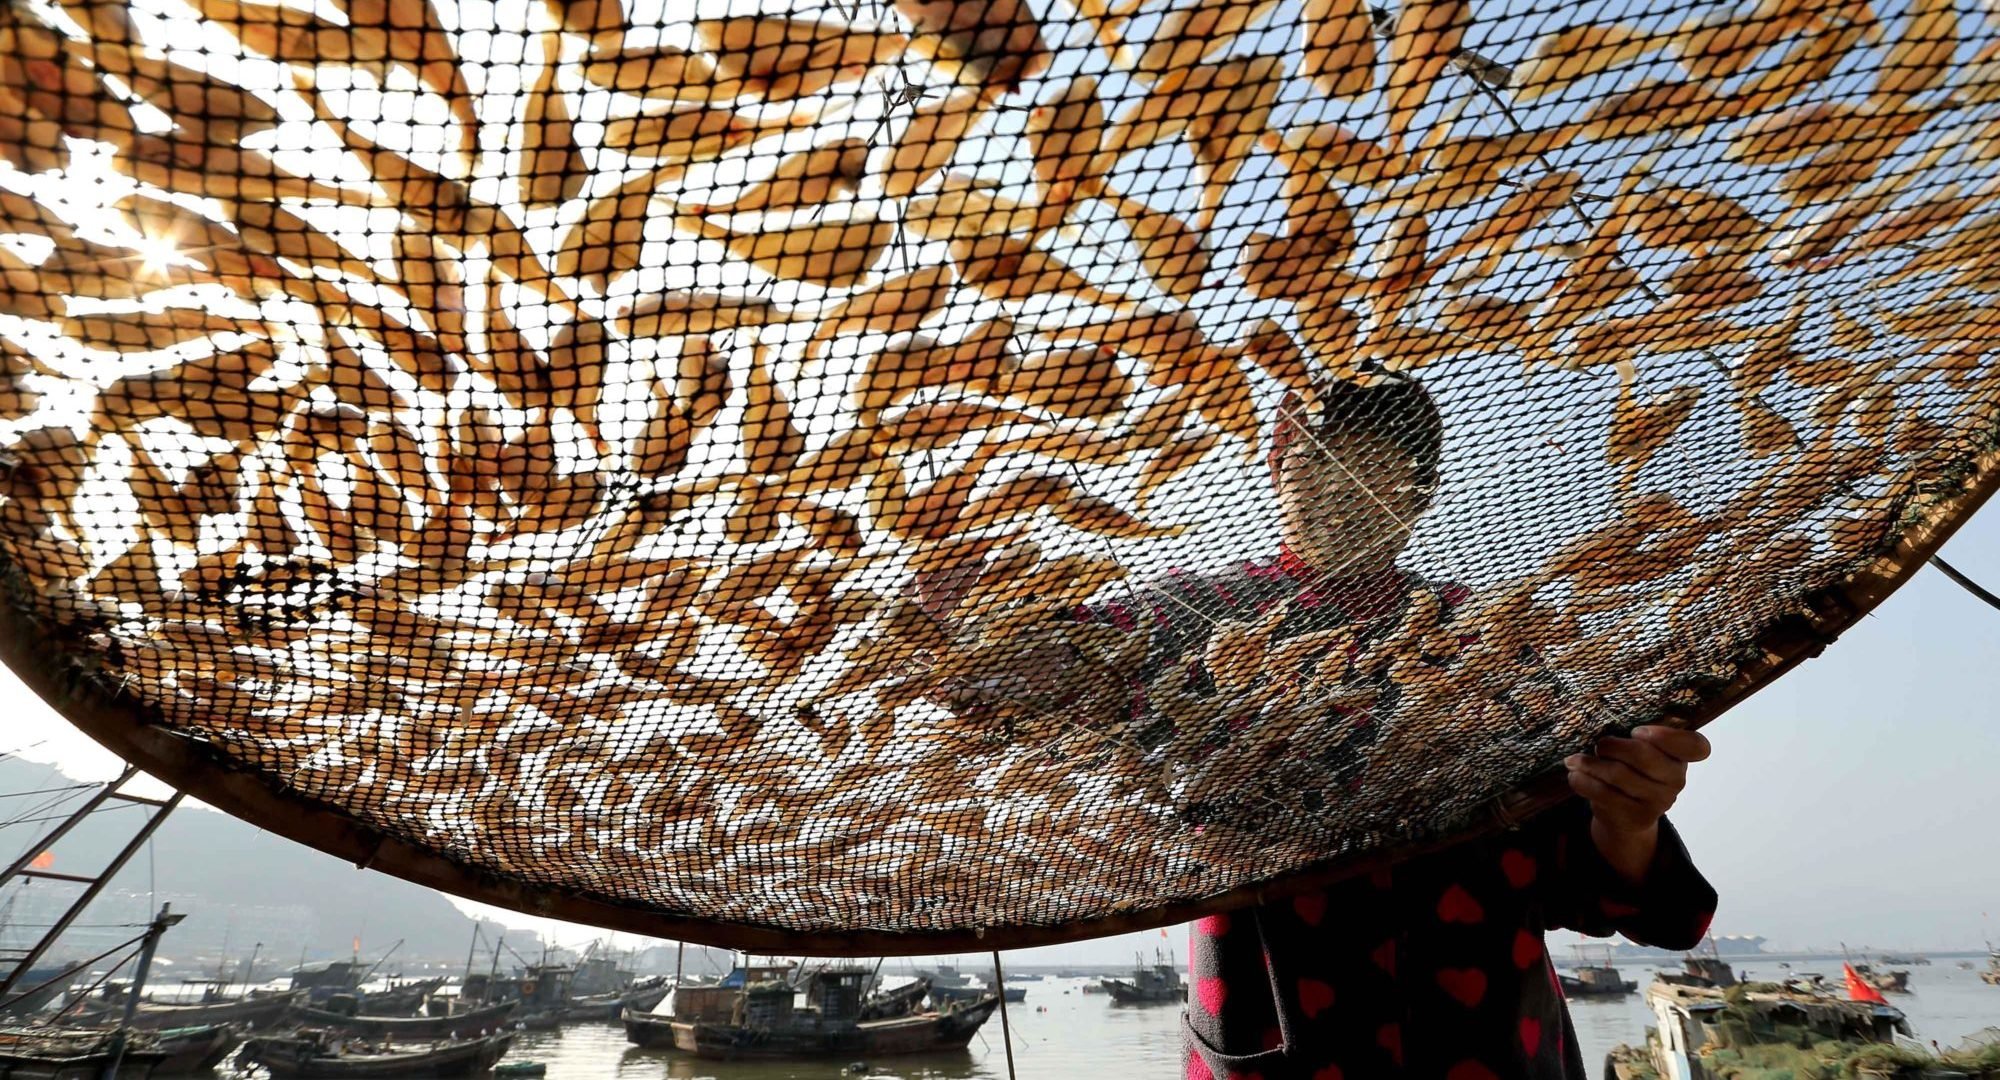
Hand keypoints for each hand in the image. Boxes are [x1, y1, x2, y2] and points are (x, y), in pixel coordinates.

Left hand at [1566, 725, 1710, 881]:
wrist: (1627, 815)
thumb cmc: (1632, 769)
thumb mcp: (1641, 750)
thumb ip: (1635, 736)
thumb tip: (1600, 717)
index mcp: (1682, 756)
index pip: (1697, 746)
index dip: (1667, 736)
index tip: (1638, 731)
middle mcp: (1677, 780)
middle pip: (1644, 755)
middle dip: (1613, 746)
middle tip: (1599, 744)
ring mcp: (1659, 801)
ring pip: (1619, 774)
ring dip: (1590, 763)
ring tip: (1574, 760)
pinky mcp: (1637, 817)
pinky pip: (1604, 794)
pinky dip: (1584, 781)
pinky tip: (1575, 775)